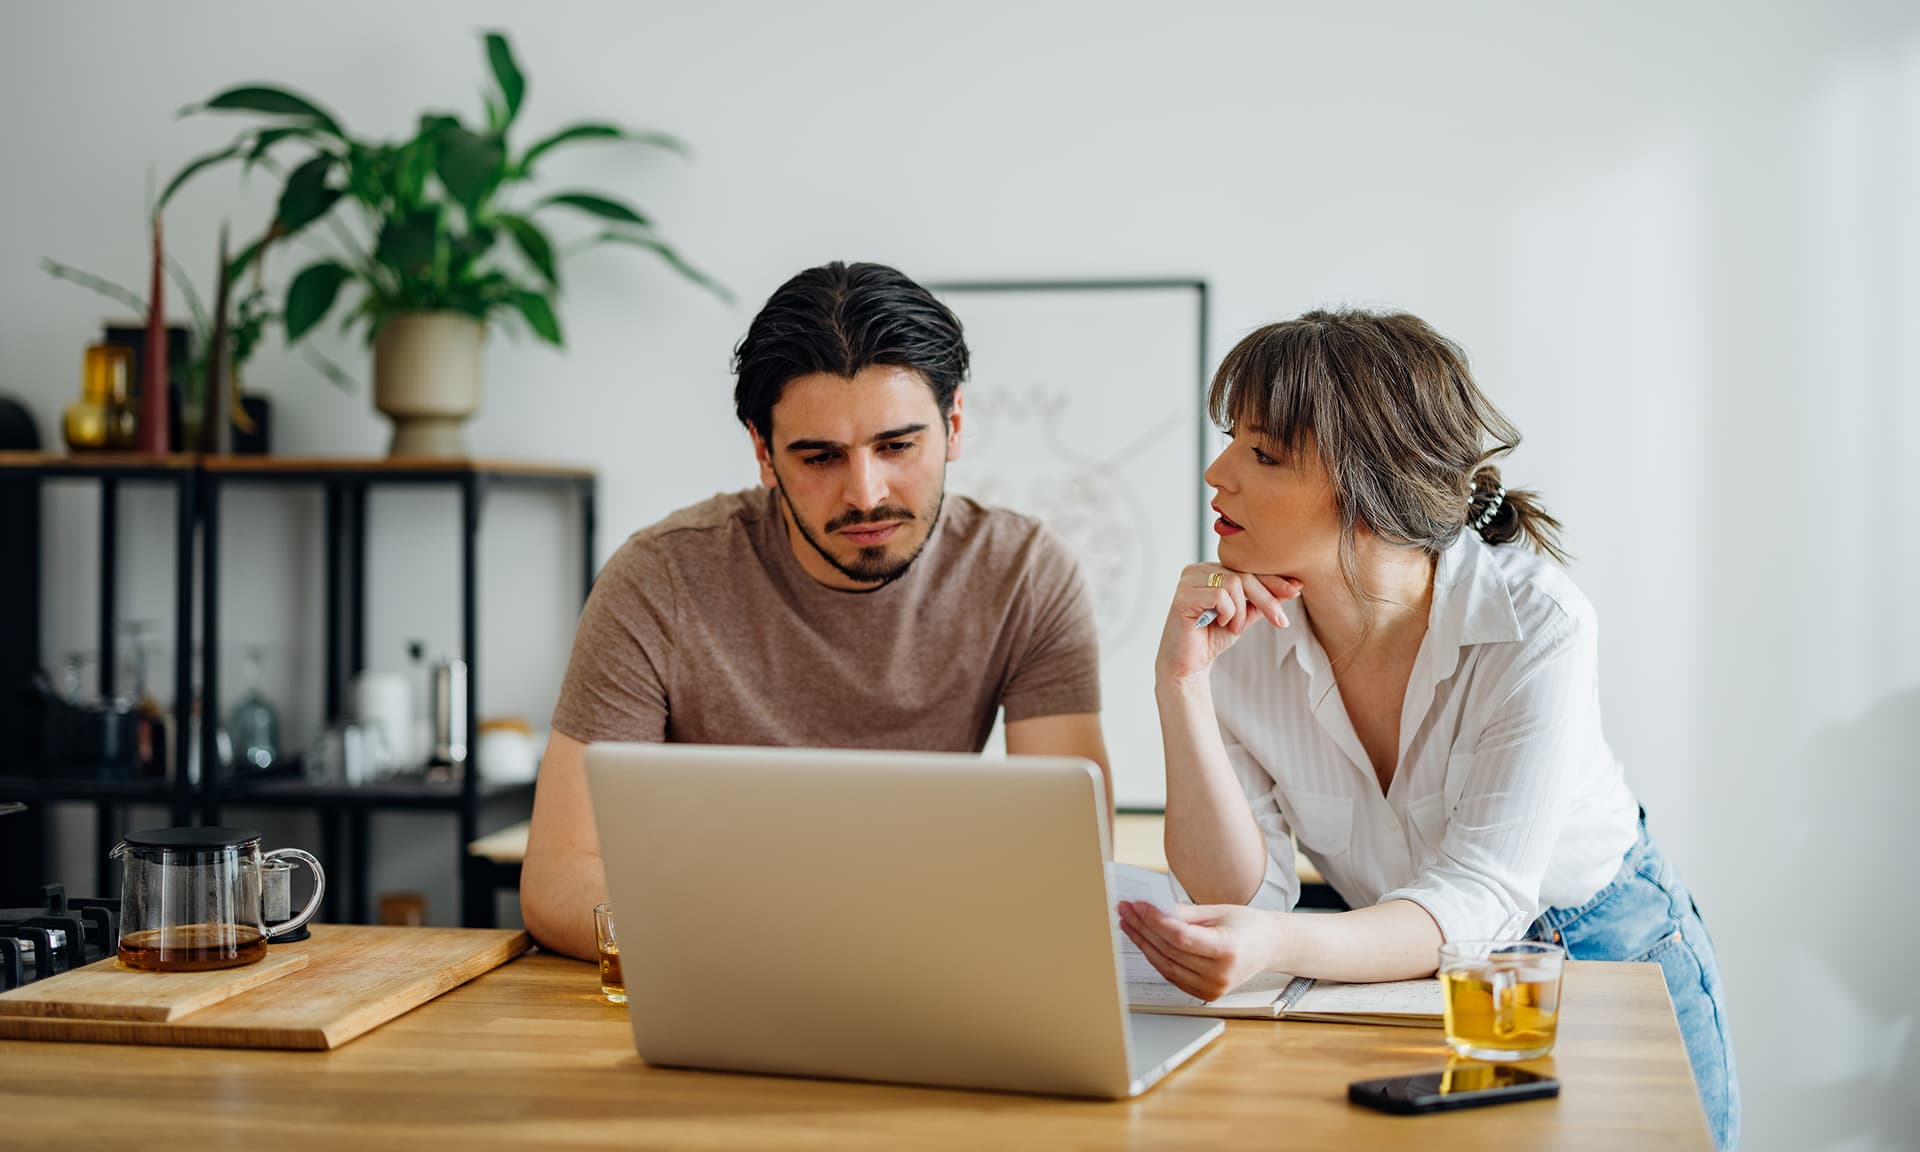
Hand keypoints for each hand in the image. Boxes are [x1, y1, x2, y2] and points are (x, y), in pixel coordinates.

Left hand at [1117, 899, 1285, 1001]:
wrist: (1268, 948)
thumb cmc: (1247, 926)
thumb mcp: (1217, 911)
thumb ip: (1184, 913)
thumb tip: (1153, 907)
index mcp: (1228, 950)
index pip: (1181, 938)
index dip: (1155, 921)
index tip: (1138, 906)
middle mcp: (1220, 974)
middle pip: (1169, 951)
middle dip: (1143, 928)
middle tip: (1125, 909)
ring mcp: (1212, 988)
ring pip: (1165, 965)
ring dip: (1142, 943)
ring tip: (1128, 923)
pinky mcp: (1205, 994)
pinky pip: (1171, 974)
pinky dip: (1155, 957)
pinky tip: (1143, 940)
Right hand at [1154, 564, 1302, 685]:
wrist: (1189, 664)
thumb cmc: (1212, 637)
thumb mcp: (1245, 615)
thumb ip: (1263, 600)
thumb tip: (1294, 586)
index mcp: (1212, 570)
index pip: (1247, 569)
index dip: (1273, 580)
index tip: (1297, 589)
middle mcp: (1198, 570)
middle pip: (1244, 575)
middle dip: (1267, 599)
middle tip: (1279, 620)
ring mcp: (1188, 581)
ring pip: (1234, 584)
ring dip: (1241, 611)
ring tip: (1234, 627)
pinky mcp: (1183, 596)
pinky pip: (1219, 596)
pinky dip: (1228, 613)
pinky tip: (1219, 623)